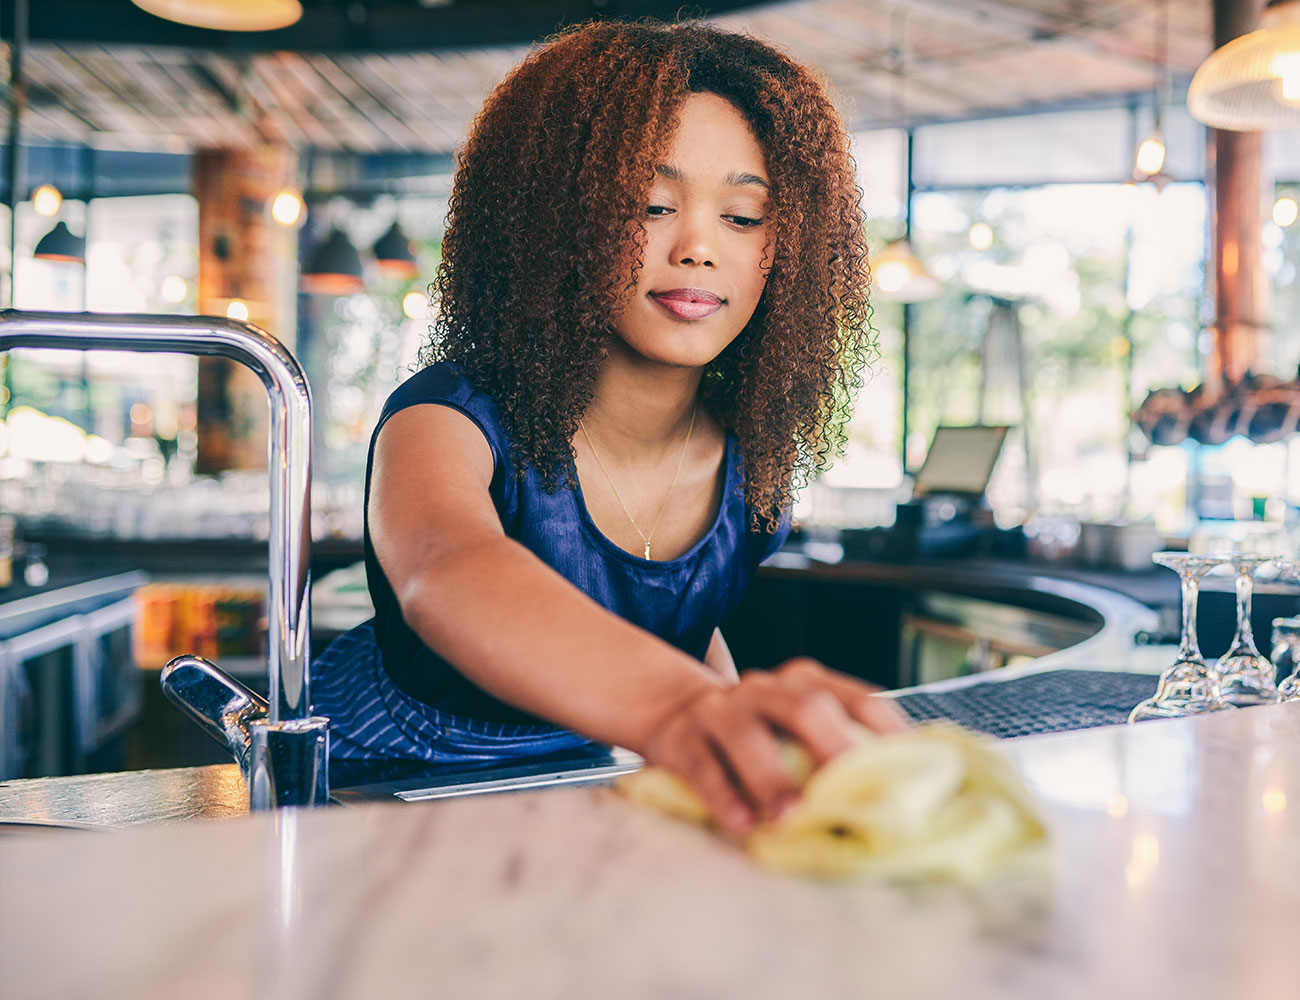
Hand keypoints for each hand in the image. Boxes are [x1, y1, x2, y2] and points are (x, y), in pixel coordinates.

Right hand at [640, 658, 908, 836]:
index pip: (859, 698)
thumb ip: (834, 749)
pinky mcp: (682, 739)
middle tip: (858, 794)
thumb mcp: (793, 726)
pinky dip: (723, 796)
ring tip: (791, 817)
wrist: (672, 710)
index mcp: (805, 683)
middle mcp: (766, 689)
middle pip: (805, 707)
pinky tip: (742, 824)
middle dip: (834, 748)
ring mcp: (720, 710)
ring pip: (747, 735)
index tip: (914, 777)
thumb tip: (897, 801)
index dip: (888, 735)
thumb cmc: (754, 734)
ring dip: (772, 778)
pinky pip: (703, 766)